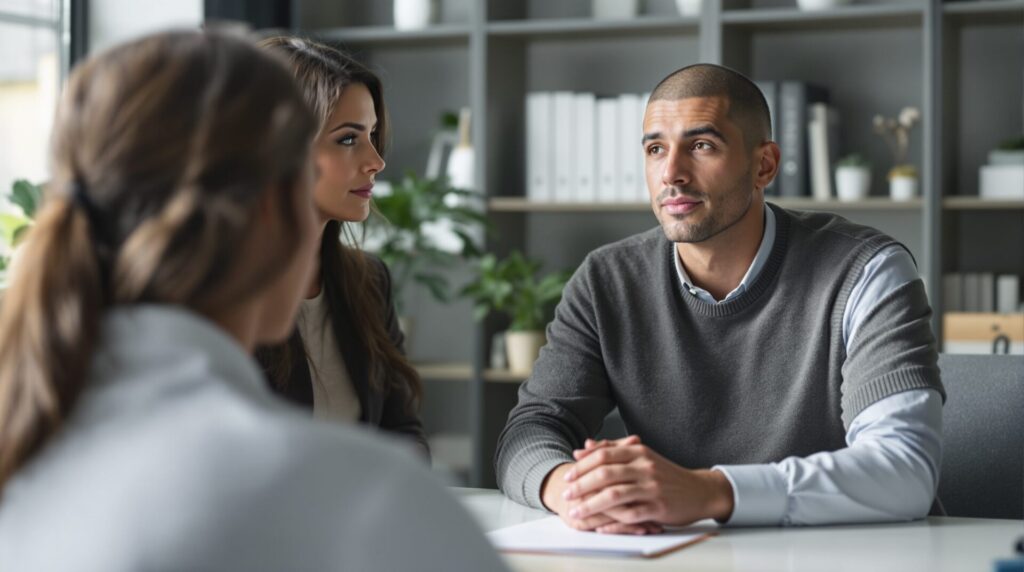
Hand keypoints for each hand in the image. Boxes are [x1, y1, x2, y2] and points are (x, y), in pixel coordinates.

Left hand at [540, 446, 661, 534]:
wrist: (699, 490)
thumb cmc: (665, 474)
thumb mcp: (641, 456)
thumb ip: (612, 449)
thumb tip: (583, 447)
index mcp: (638, 452)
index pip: (604, 455)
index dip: (582, 466)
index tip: (568, 476)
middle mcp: (644, 467)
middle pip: (605, 474)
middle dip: (581, 486)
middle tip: (566, 495)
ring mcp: (652, 487)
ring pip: (614, 495)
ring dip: (591, 505)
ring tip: (576, 512)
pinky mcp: (658, 508)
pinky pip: (630, 515)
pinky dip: (612, 522)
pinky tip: (599, 526)